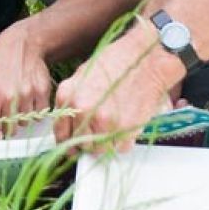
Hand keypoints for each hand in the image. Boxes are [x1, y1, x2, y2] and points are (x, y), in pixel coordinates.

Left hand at [0, 25, 53, 138]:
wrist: (19, 44)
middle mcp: (9, 96)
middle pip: (9, 131)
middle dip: (6, 126)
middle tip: (3, 113)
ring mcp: (27, 94)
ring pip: (24, 123)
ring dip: (20, 118)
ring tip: (15, 102)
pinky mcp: (42, 91)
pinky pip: (39, 114)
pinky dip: (34, 110)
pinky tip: (27, 98)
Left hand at [53, 23, 180, 152]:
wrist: (147, 59)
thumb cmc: (119, 62)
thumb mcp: (84, 74)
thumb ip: (74, 100)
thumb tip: (71, 123)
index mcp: (68, 95)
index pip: (61, 133)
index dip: (69, 141)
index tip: (75, 144)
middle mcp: (82, 110)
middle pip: (80, 144)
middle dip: (89, 142)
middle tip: (100, 132)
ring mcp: (103, 121)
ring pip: (100, 150)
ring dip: (107, 143)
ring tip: (115, 125)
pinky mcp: (124, 129)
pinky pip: (121, 148)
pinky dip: (125, 141)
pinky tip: (127, 124)